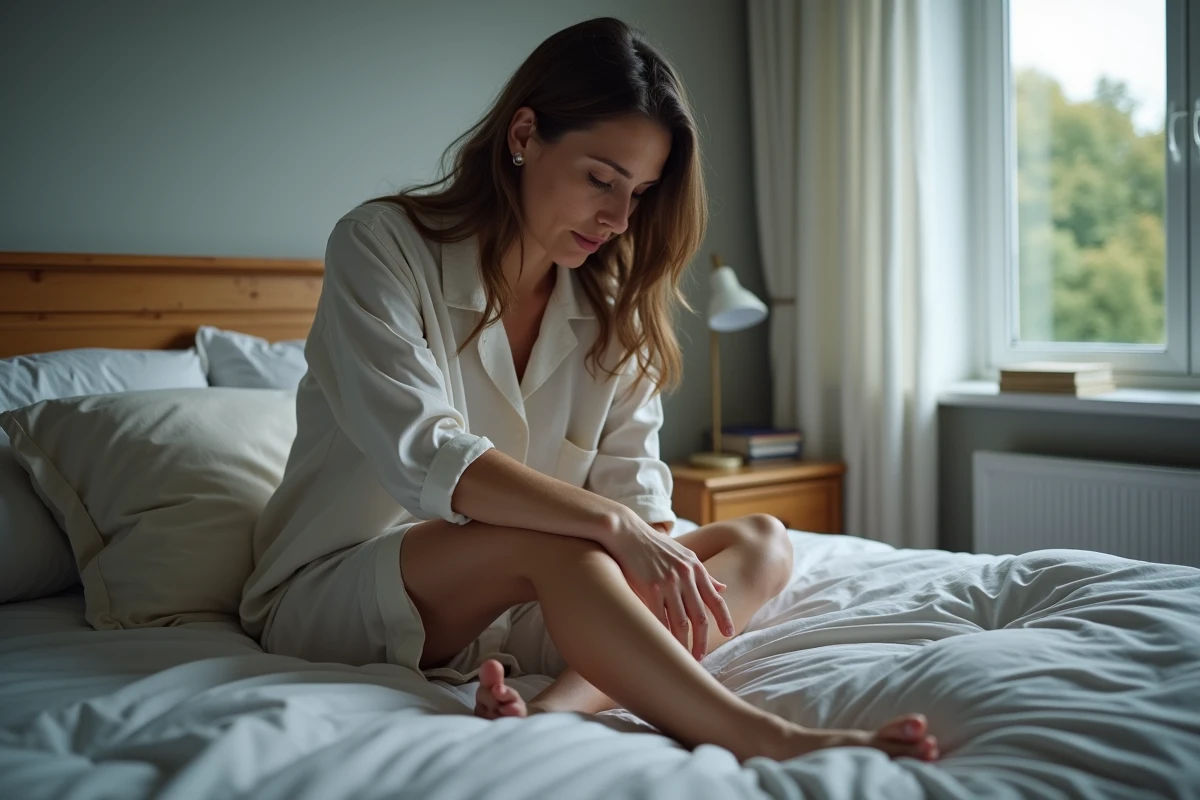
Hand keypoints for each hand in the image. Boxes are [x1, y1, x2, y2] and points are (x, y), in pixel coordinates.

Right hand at [605, 509, 734, 659]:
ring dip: (684, 643)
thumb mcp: (684, 555)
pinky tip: (665, 645)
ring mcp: (669, 582)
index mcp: (695, 568)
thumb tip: (723, 587)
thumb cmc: (653, 545)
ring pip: (682, 621)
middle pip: (700, 615)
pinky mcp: (650, 588)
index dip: (724, 618)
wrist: (627, 532)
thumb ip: (704, 574)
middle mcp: (686, 576)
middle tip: (702, 657)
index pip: (715, 598)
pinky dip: (664, 634)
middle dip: (703, 639)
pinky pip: (660, 618)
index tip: (729, 634)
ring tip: (684, 657)